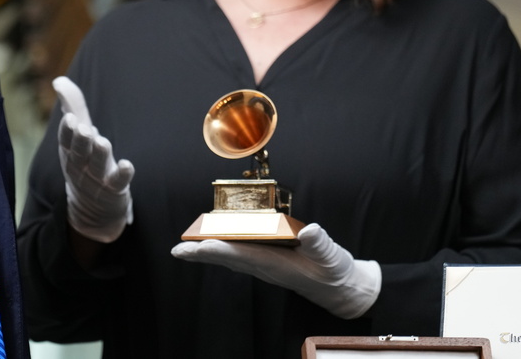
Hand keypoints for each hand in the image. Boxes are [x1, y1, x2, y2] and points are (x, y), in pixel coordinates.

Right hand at [53, 76, 134, 242]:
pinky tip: (127, 165)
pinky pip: (118, 182)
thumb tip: (59, 80)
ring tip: (102, 142)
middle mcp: (81, 164)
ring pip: (98, 166)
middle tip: (82, 128)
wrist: (93, 208)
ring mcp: (97, 178)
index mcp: (70, 151)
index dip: (67, 131)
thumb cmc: (85, 162)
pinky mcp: (115, 189)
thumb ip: (72, 107)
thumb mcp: (77, 137)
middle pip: (79, 153)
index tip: (70, 118)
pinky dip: (123, 174)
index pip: (65, 140)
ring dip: (99, 154)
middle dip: (80, 141)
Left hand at [170, 223, 380, 318]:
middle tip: (178, 251)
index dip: (219, 250)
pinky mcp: (268, 262)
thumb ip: (320, 244)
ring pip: (230, 258)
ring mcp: (265, 266)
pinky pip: (239, 255)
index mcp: (276, 265)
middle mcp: (266, 267)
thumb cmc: (335, 272)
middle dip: (202, 254)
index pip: (242, 255)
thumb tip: (308, 231)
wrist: (342, 289)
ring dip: (207, 252)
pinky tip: (212, 243)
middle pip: (228, 259)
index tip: (199, 246)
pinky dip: (223, 249)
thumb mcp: (332, 257)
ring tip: (186, 248)